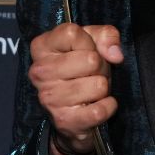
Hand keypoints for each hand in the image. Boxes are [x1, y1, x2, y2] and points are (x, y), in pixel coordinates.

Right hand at [27, 23, 123, 154]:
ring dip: (103, 88)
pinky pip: (99, 110)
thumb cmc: (82, 68)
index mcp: (41, 47)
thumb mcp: (93, 41)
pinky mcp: (63, 121)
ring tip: (92, 89)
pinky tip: (98, 104)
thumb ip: (106, 35)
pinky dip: (108, 107)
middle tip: (92, 73)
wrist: (73, 111)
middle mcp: (39, 72)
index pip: (71, 33)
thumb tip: (115, 55)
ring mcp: (49, 98)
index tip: (86, 50)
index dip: (88, 41)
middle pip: (90, 60)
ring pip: (98, 85)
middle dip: (100, 66)